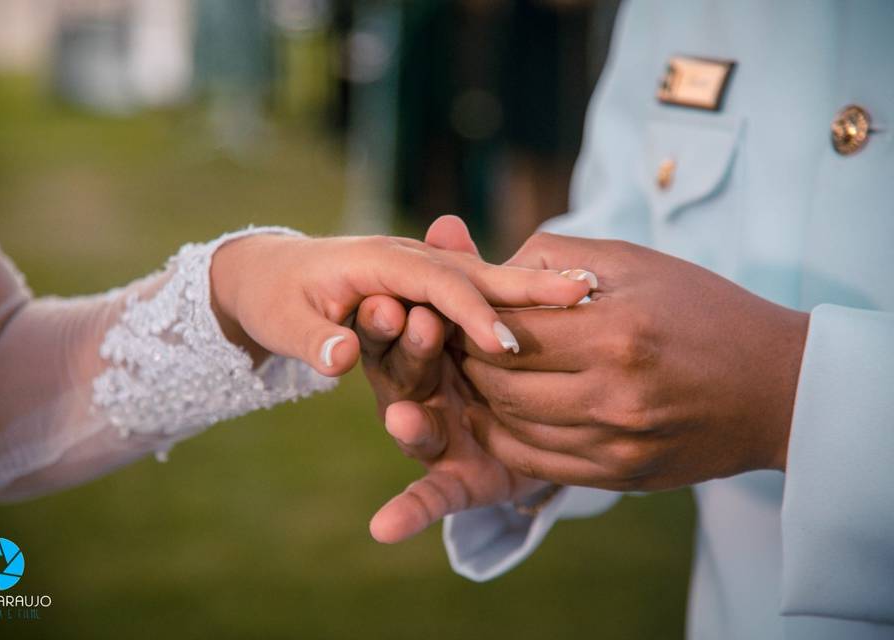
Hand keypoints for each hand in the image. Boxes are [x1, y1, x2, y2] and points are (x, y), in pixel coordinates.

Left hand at [208, 230, 585, 374]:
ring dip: (534, 283)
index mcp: (372, 262)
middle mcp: (405, 258)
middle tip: (585, 291)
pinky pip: (477, 286)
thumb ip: (311, 340)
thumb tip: (341, 360)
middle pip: (474, 271)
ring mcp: (421, 267)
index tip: (506, 345)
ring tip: (589, 289)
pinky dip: (518, 290)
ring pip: (484, 276)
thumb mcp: (279, 320)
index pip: (430, 285)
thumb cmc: (271, 296)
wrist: (268, 269)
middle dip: (527, 284)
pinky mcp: (428, 283)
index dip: (468, 314)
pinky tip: (563, 295)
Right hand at [356, 218, 579, 542]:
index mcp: (426, 344)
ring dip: (408, 427)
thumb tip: (450, 223)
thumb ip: (458, 274)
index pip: (404, 325)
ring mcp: (437, 435)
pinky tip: (384, 529)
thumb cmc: (490, 337)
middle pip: (406, 373)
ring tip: (405, 421)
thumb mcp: (465, 309)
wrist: (544, 405)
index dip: (395, 317)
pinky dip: (407, 513)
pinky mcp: (453, 479)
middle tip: (418, 329)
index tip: (393, 301)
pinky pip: (429, 498)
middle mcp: (425, 388)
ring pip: (414, 430)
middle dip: (412, 354)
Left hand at [460, 233, 809, 490]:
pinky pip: (534, 463)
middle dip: (464, 360)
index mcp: (615, 330)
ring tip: (472, 374)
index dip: (467, 320)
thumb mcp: (634, 261)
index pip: (504, 331)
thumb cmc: (702, 309)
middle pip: (498, 382)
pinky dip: (504, 438)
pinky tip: (497, 414)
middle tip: (451, 342)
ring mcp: (616, 442)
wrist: (775, 385)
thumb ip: (551, 259)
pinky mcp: (620, 475)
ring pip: (510, 426)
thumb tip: (484, 272)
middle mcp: (613, 393)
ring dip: (479, 400)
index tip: (452, 309)